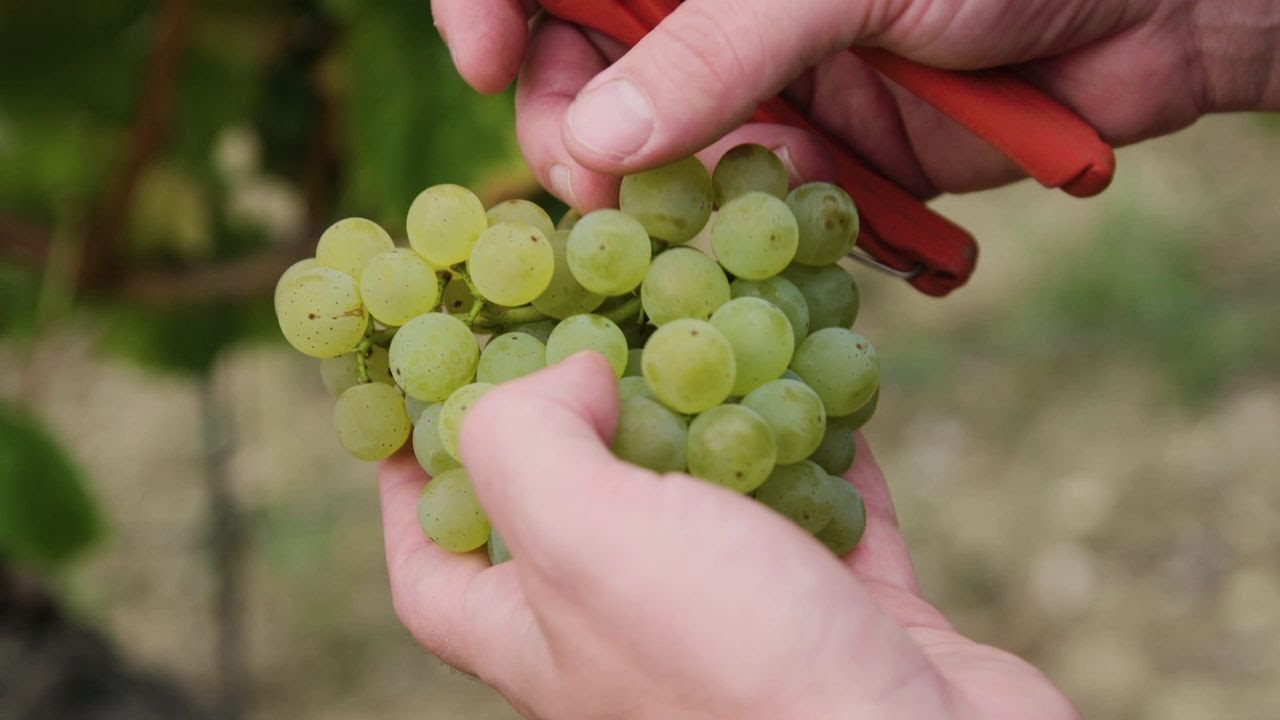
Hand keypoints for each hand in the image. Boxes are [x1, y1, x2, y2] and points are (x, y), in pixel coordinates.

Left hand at [379, 353, 1078, 718]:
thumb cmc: (731, 670)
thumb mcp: (583, 539)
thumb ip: (530, 443)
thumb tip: (565, 374)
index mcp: (546, 641)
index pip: (432, 577)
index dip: (405, 494)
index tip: (409, 412)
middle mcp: (634, 642)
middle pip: (579, 519)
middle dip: (579, 423)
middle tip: (586, 331)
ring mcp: (745, 631)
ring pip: (712, 505)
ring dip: (710, 419)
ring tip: (707, 331)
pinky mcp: (848, 618)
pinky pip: (827, 512)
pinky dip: (823, 446)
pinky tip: (825, 379)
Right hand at [432, 0, 1279, 206]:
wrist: (1160, 9)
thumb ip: (716, 52)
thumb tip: (593, 143)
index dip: (498, 1)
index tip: (485, 63)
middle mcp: (723, 7)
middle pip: (587, 59)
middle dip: (570, 120)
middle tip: (591, 184)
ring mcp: (771, 76)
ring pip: (663, 145)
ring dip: (657, 193)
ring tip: (673, 225)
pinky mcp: (825, 150)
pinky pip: (752, 199)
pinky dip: (750, 226)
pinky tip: (774, 230)